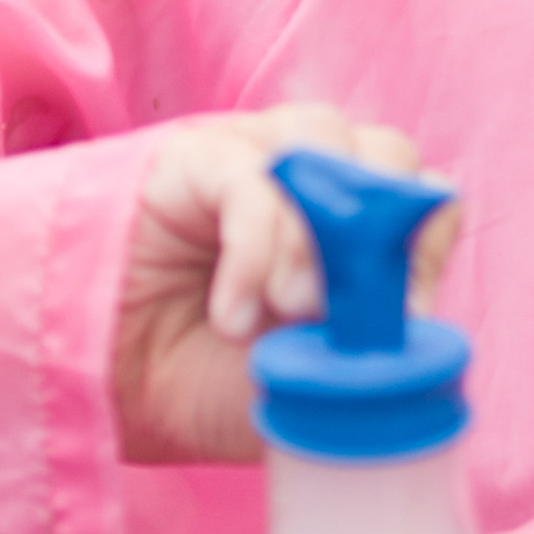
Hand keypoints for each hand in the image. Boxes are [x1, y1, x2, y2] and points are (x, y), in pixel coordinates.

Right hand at [109, 107, 457, 467]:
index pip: (425, 196)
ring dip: (316, 235)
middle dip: (377, 233)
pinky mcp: (191, 158)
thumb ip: (363, 346)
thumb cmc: (212, 382)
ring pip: (323, 142)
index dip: (425, 246)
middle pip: (387, 154)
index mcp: (353, 224)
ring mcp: (252, 155)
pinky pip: (247, 177)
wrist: (109, 391)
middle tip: (342, 314)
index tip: (408, 317)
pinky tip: (234, 314)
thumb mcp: (307, 379)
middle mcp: (311, 175)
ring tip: (289, 312)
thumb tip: (415, 317)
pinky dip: (254, 249)